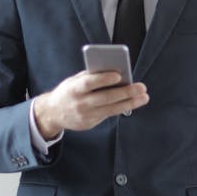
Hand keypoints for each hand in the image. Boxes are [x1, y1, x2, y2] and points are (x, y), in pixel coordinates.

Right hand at [33, 70, 148, 138]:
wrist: (53, 112)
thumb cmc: (68, 91)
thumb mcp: (74, 81)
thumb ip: (91, 77)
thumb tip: (114, 72)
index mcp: (74, 89)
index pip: (90, 83)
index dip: (104, 79)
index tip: (119, 75)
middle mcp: (80, 103)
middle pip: (106, 97)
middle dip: (126, 92)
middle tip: (141, 87)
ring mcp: (85, 115)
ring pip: (111, 109)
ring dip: (130, 103)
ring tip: (143, 97)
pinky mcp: (90, 123)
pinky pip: (108, 114)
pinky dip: (121, 108)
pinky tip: (132, 103)